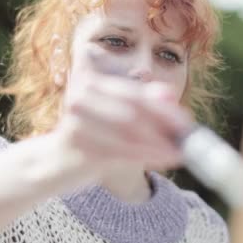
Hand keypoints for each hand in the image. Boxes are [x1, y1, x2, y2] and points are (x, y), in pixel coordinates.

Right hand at [54, 70, 193, 170]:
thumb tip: (169, 94)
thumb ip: (142, 102)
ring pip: (127, 135)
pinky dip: (145, 158)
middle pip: (132, 112)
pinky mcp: (77, 148)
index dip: (164, 109)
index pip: (134, 94)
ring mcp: (76, 122)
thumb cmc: (92, 136)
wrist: (54, 161)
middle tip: (186, 140)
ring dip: (158, 146)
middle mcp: (80, 97)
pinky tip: (161, 161)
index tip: (187, 122)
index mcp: (90, 81)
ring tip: (178, 154)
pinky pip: (118, 153)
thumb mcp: (116, 115)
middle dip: (164, 127)